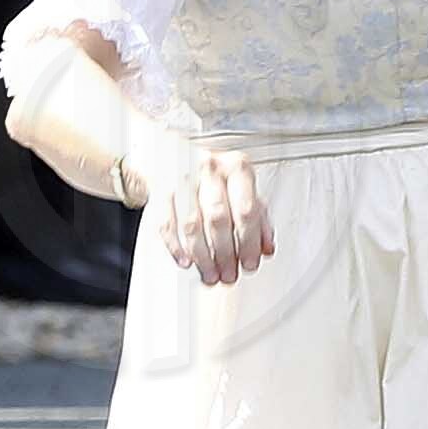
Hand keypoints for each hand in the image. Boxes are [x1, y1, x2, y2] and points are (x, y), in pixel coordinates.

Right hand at [155, 145, 275, 284]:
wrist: (177, 153)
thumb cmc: (217, 175)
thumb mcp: (245, 189)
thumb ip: (260, 217)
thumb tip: (266, 248)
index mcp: (237, 168)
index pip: (246, 210)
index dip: (249, 242)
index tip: (249, 263)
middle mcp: (210, 171)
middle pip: (218, 219)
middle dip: (224, 253)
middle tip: (229, 275)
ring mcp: (183, 179)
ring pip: (192, 224)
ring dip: (202, 256)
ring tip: (211, 275)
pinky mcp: (161, 191)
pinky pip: (166, 223)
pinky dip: (176, 246)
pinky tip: (186, 262)